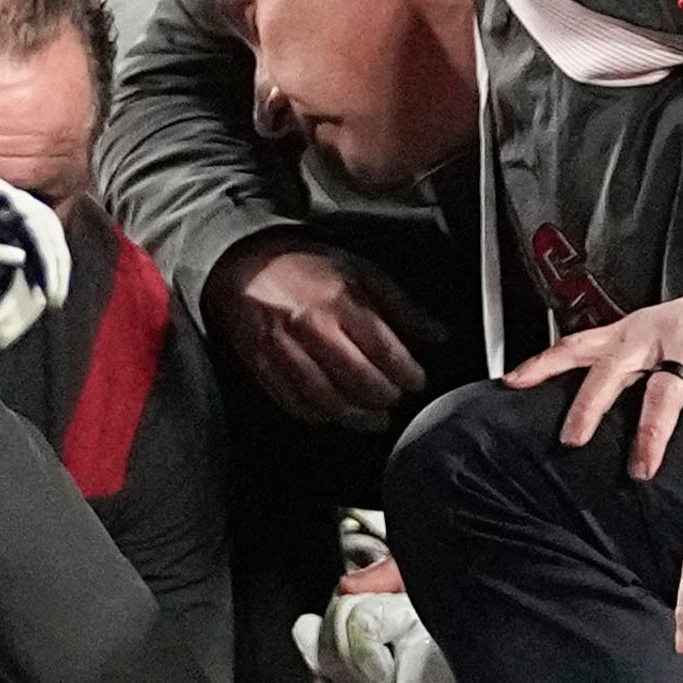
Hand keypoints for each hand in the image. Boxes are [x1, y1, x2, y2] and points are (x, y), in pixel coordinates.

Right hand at [204, 239, 436, 429]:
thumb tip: (438, 334)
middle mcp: (312, 328)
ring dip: (357, 416)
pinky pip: (295, 403)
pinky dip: (320, 415)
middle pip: (359, 380)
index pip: (384, 351)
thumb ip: (401, 306)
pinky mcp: (263, 366)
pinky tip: (336, 414)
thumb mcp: (361, 271)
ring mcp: (284, 351)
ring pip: (328, 399)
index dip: (407, 373)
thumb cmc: (307, 268)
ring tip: (375, 418)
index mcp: (340, 302)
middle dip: (386, 397)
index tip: (417, 381)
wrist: (245, 264)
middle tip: (396, 398)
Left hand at [504, 261, 682, 481]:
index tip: (512, 382)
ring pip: (664, 392)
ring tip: (641, 469)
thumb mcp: (666, 332)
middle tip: (570, 441)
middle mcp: (658, 336)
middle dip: (588, 407)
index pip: (579, 345)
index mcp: (637, 333)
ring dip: (650, 433)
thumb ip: (640, 364)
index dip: (544, 363)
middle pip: (611, 371)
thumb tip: (606, 404)